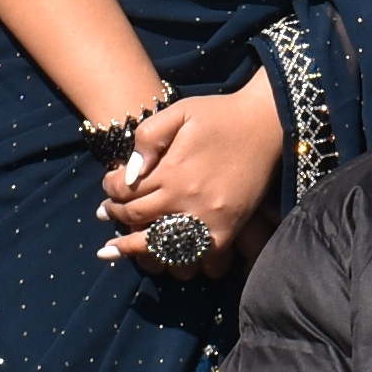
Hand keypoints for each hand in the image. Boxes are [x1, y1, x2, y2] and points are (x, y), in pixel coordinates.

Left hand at [98, 86, 287, 281]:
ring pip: (161, 247)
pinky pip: (196, 255)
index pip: (125, 191)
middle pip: (137, 219)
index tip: (108, 186)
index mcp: (172, 171)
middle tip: (105, 214)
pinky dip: (177, 259)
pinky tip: (164, 258)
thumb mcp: (179, 112)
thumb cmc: (220, 115)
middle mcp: (187, 200)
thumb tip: (130, 171)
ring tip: (117, 248)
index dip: (109, 189)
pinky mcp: (227, 230)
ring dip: (135, 248)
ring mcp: (208, 219)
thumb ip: (148, 136)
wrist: (266, 124)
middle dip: (115, 215)